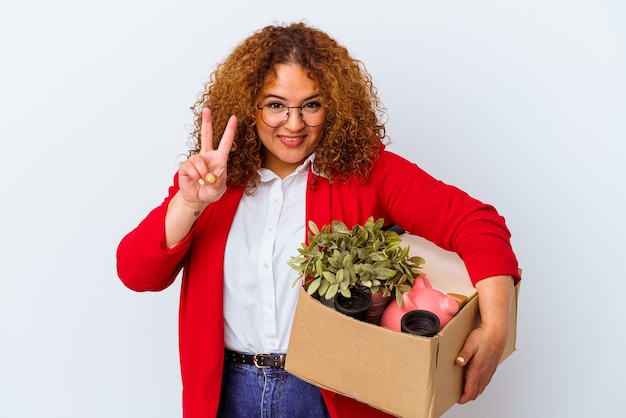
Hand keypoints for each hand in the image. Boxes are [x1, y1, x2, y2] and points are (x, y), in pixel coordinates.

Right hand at [177, 108, 236, 208]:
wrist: (197, 198)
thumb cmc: (210, 192)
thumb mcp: (219, 189)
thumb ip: (217, 182)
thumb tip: (209, 175)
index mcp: (219, 159)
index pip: (225, 142)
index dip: (230, 130)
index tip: (234, 118)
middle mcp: (207, 156)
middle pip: (207, 135)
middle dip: (207, 122)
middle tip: (207, 109)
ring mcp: (196, 159)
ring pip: (199, 160)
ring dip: (203, 173)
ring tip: (203, 181)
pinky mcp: (186, 165)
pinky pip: (191, 167)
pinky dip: (196, 175)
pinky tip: (196, 180)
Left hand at [455, 275, 513, 403]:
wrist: (497, 331)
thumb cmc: (483, 336)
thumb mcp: (470, 343)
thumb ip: (464, 354)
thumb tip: (458, 362)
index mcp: (478, 368)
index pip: (471, 388)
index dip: (464, 396)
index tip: (458, 400)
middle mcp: (484, 371)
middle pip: (477, 390)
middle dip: (469, 396)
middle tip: (460, 398)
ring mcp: (489, 369)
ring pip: (482, 386)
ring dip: (475, 392)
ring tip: (467, 394)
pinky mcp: (492, 366)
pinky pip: (487, 380)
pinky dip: (481, 386)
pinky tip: (479, 384)